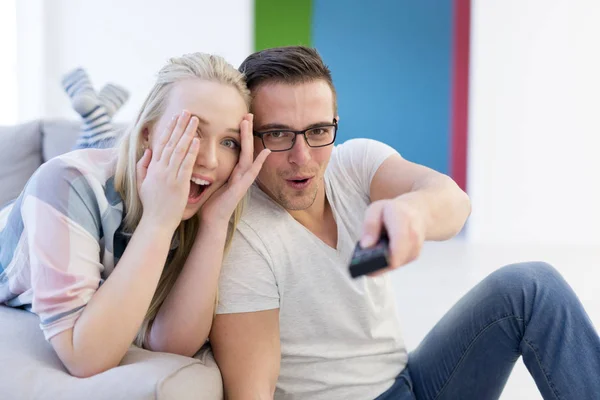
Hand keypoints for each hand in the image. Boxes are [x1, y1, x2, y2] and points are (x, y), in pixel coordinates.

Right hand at [136, 110, 199, 230]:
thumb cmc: (151, 205)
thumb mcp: (142, 184)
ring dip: (187, 133)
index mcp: (152, 167)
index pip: (161, 143)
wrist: (156, 222)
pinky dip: (191, 151)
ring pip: (179, 150)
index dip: (169, 128)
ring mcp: (169, 175)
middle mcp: (160, 168)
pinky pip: (185, 164)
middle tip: (188, 111)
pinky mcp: (179, 184)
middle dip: (180, 125)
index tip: (175, 117)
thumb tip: (148, 150)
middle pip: (171, 142)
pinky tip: (196, 140)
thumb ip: (143, 166)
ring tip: (195, 120)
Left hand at [200, 114, 269, 223]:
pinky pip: (252, 173)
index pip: (238, 149)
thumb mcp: (210, 181)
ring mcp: (243, 181)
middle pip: (245, 148)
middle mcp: (240, 174)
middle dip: (247, 131)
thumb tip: (200, 157)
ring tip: (249, 123)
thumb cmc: (209, 203)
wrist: (212, 221)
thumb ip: (210, 169)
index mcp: (232, 172)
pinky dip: (259, 163)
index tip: (239, 119)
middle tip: (248, 114)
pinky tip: (266, 153)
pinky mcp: (241, 188)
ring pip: (248, 155)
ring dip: (249, 139)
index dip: (239, 134)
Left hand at [360, 198, 425, 274]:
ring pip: (396, 264)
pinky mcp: (415, 255)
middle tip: (363, 264)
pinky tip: (381, 255)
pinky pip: (398, 265)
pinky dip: (387, 262)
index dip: (387, 255)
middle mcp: (413, 233)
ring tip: (371, 255)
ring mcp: (416, 246)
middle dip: (378, 263)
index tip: (370, 266)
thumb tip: (366, 245)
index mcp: (402, 218)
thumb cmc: (391, 211)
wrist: (415, 212)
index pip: (399, 239)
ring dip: (382, 263)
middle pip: (398, 257)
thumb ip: (370, 225)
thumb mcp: (375, 209)